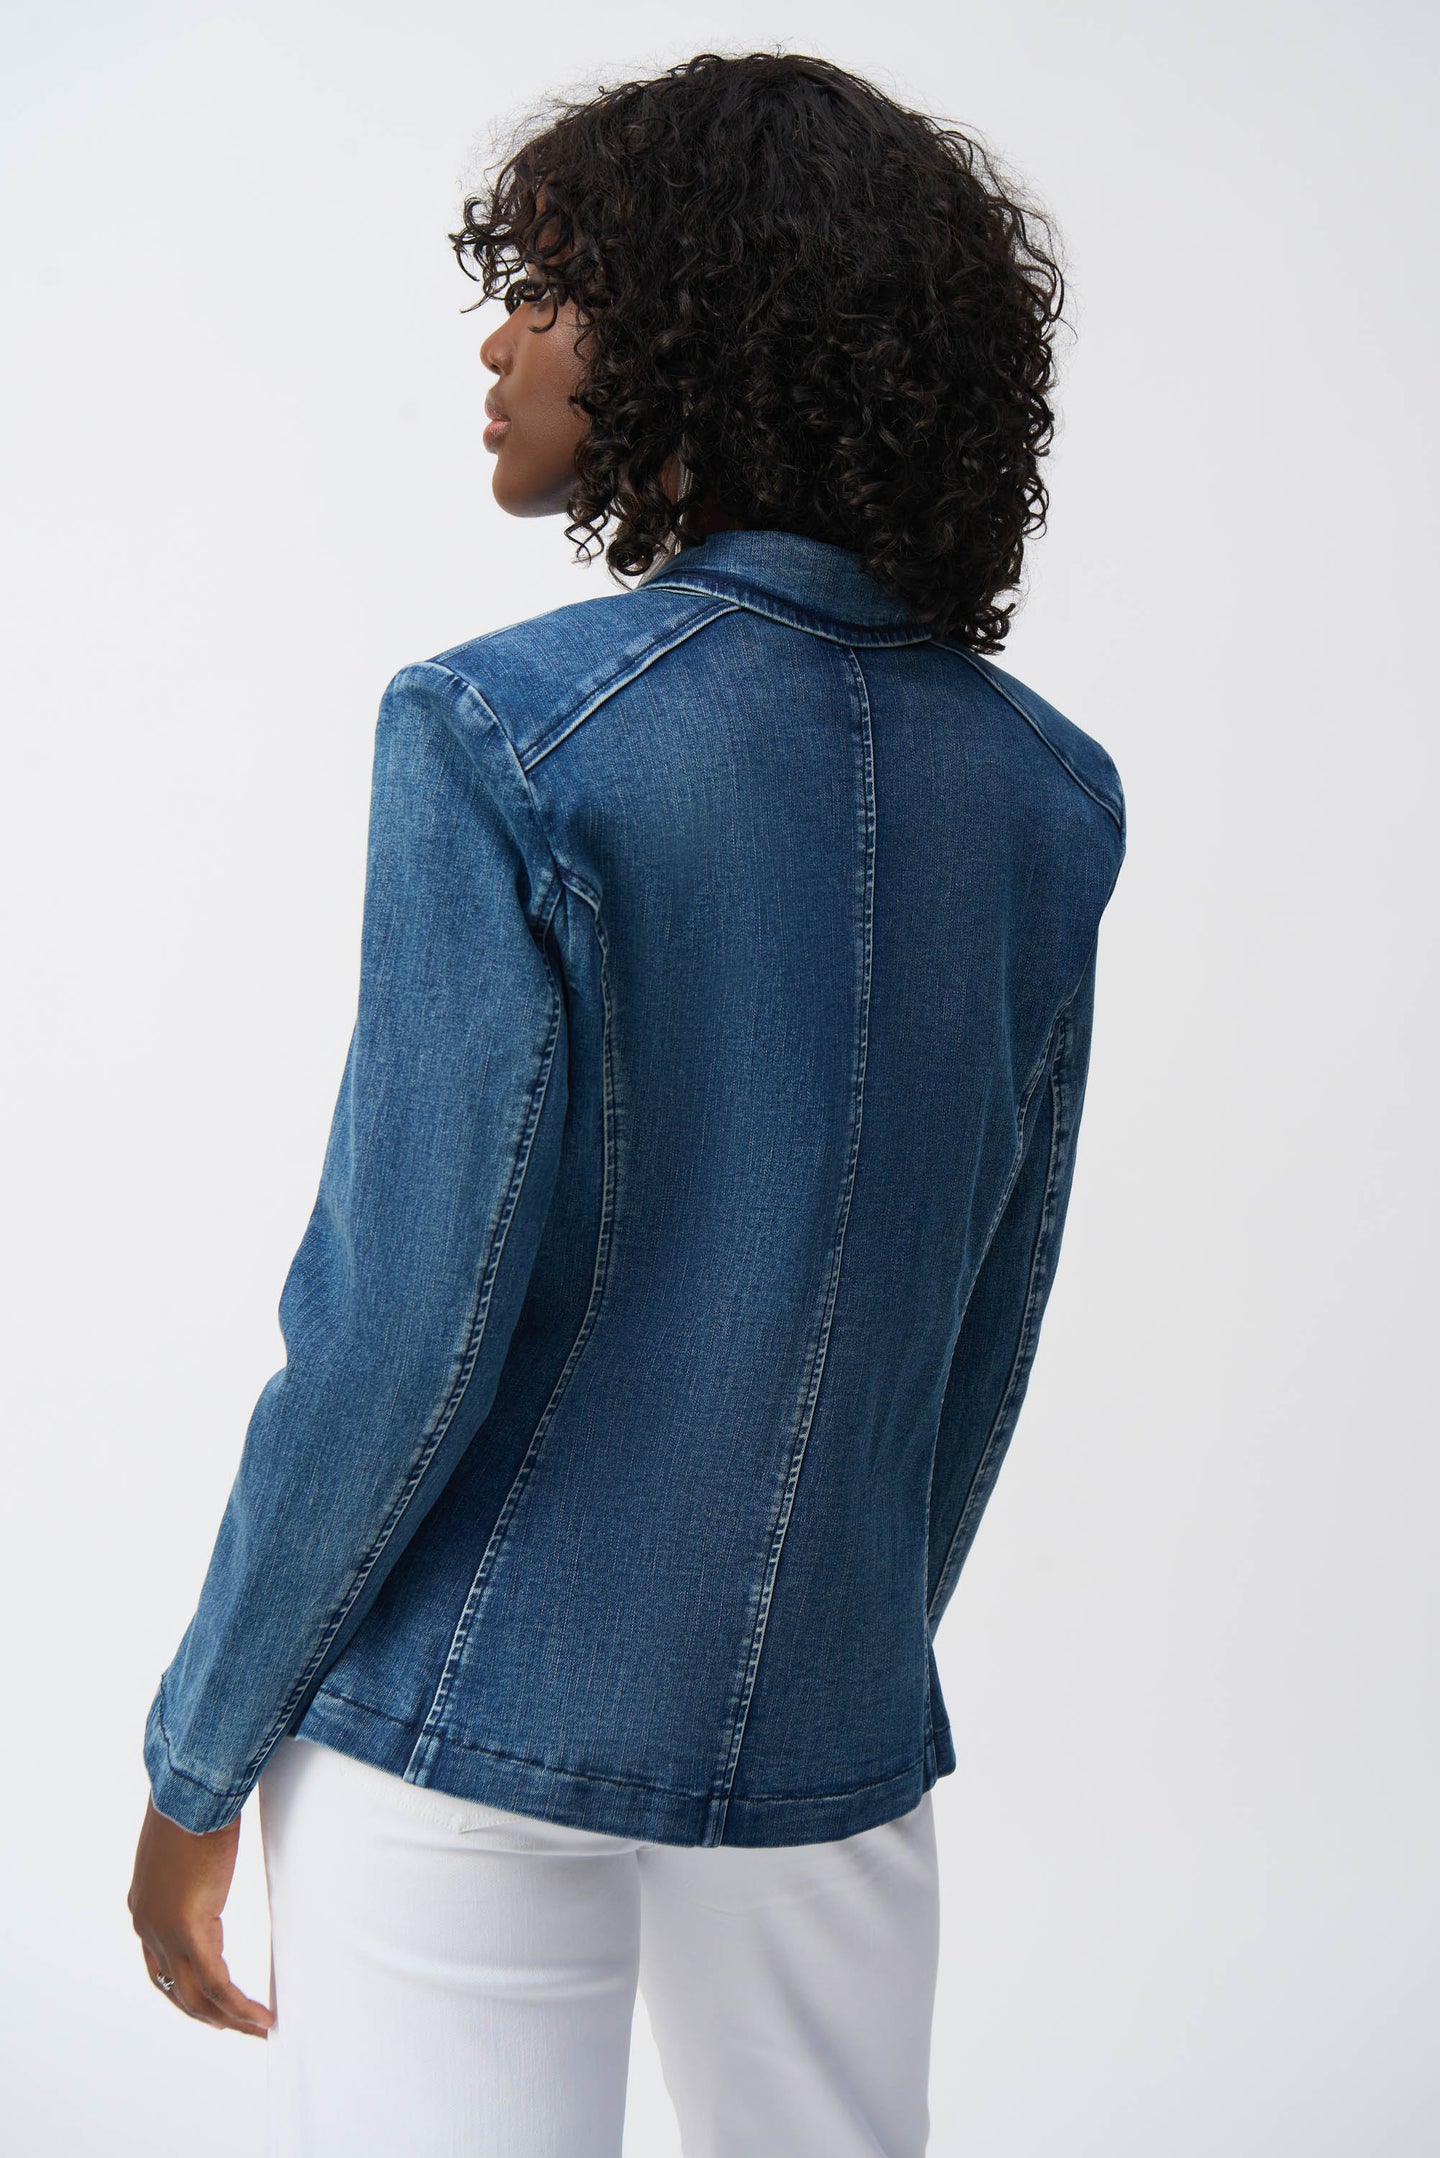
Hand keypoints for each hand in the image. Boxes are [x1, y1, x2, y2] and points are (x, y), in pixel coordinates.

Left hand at [128, 1795, 275, 2037]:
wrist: (191, 1789)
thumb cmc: (195, 1800)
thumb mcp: (188, 1839)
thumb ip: (194, 1860)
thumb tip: (212, 1844)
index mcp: (143, 1905)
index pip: (160, 1965)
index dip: (185, 1989)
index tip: (211, 2001)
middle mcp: (146, 1926)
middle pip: (176, 1990)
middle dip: (207, 2014)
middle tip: (235, 2027)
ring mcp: (163, 1933)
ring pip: (197, 1997)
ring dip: (229, 2019)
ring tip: (257, 2028)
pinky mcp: (189, 1931)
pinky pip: (218, 1984)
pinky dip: (240, 2007)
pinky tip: (262, 2016)